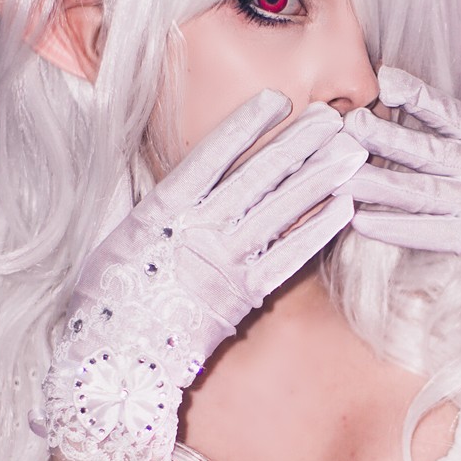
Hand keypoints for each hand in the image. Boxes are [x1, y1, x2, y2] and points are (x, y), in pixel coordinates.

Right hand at [41, 90, 366, 460]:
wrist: (117, 360)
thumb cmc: (109, 296)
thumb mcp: (116, 236)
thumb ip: (146, 199)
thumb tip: (160, 166)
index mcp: (162, 210)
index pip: (211, 156)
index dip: (246, 126)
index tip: (276, 100)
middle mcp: (198, 230)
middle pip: (257, 177)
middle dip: (298, 143)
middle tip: (332, 117)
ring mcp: (225, 263)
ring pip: (280, 211)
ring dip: (318, 179)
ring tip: (351, 153)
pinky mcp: (245, 295)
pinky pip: (288, 257)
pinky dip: (316, 231)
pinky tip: (343, 208)